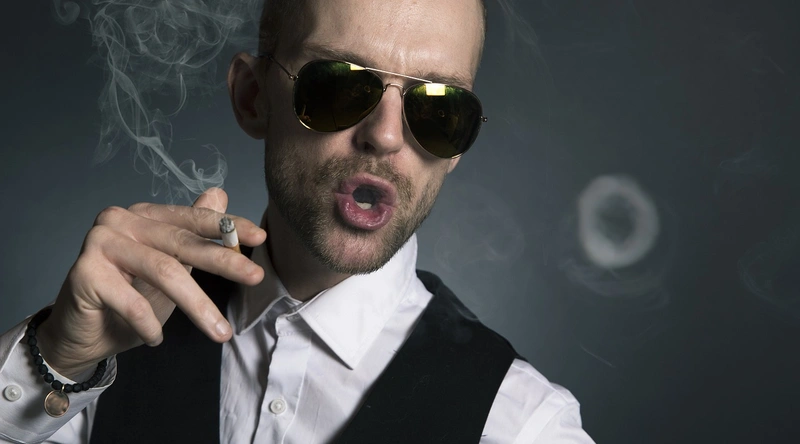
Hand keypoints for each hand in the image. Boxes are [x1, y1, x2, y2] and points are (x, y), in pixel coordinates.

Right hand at [36, 188, 266, 379]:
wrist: (81, 334)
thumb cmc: (129, 298)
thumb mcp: (171, 266)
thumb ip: (192, 234)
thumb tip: (220, 193)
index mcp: (145, 215)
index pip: (192, 219)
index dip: (227, 227)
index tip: (260, 237)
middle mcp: (120, 220)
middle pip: (182, 243)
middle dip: (224, 262)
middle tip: (255, 276)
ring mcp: (100, 243)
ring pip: (163, 271)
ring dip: (197, 306)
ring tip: (220, 333)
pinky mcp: (84, 272)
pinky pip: (131, 301)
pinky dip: (149, 324)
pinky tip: (155, 338)